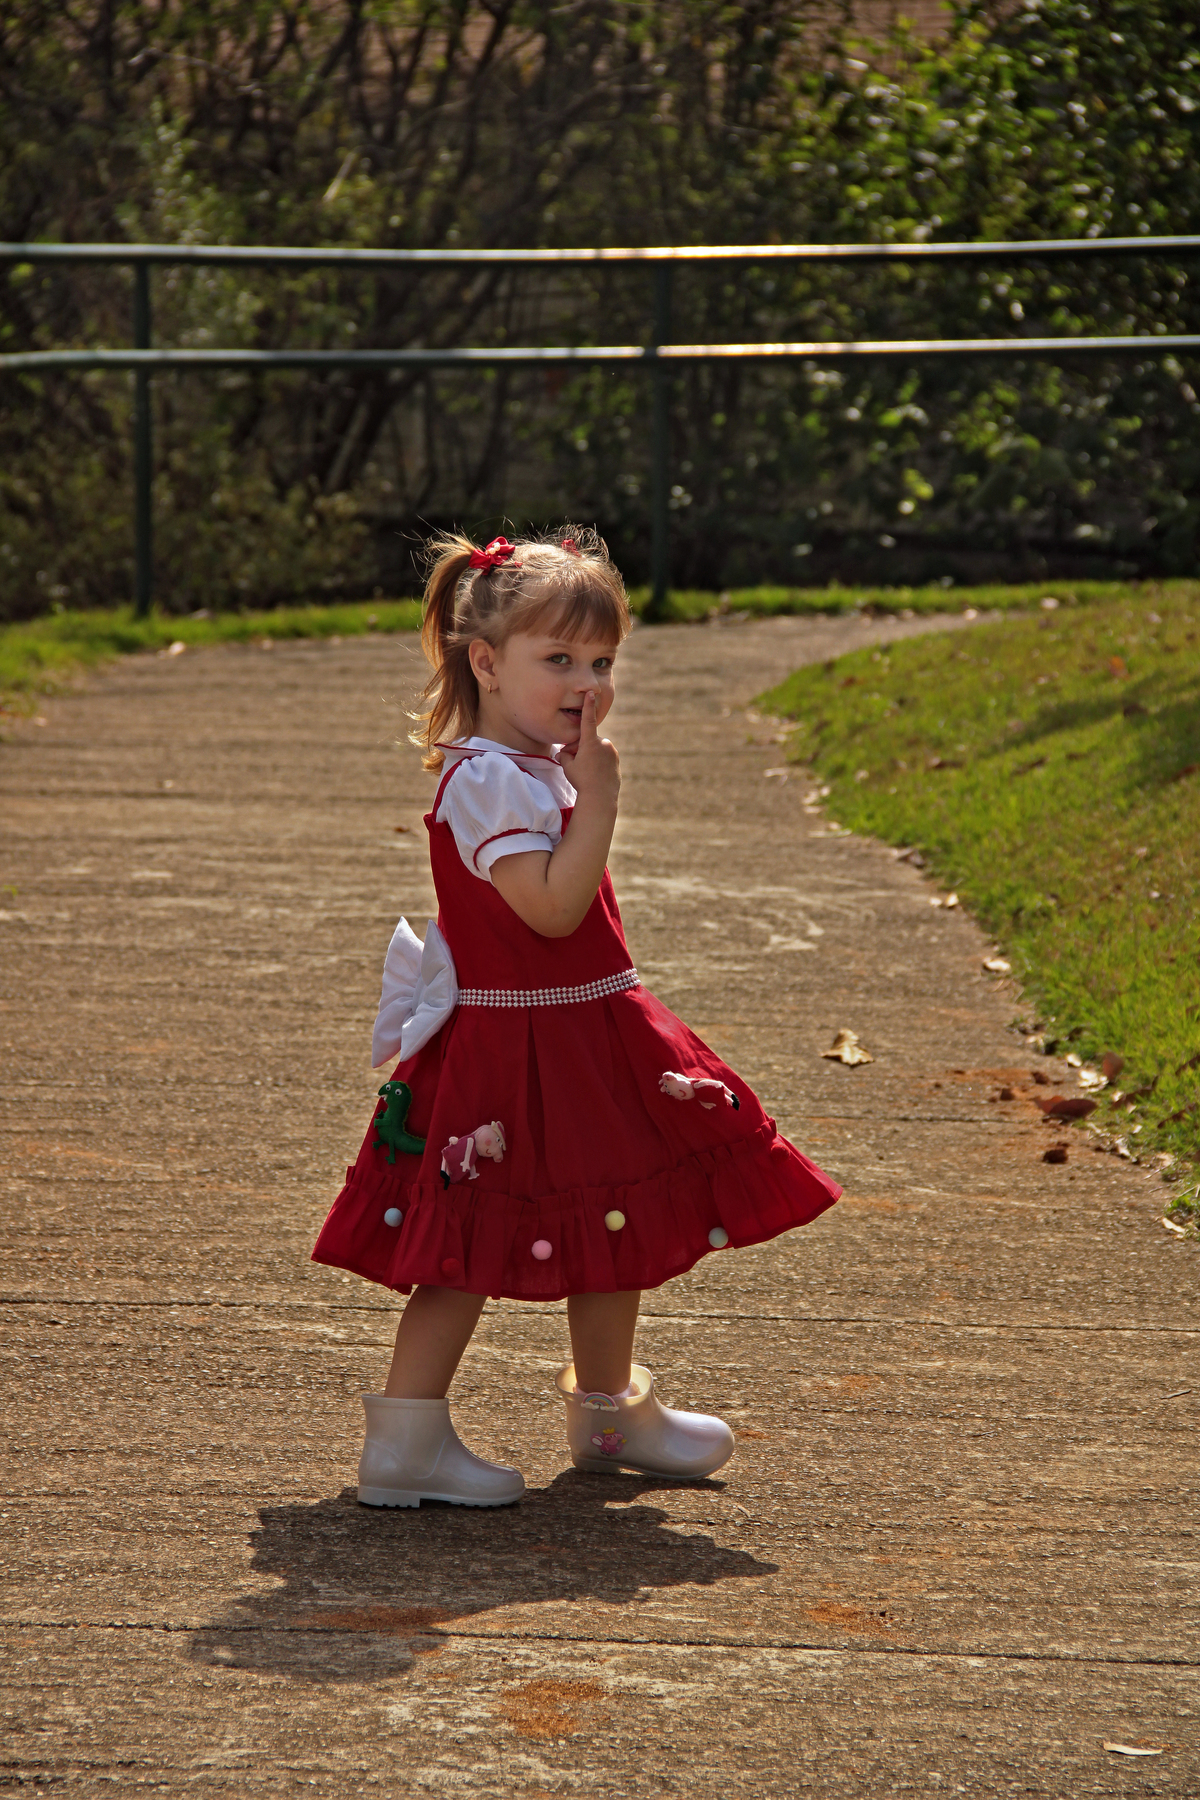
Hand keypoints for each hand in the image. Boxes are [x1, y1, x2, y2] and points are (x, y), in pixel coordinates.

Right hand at [559, 691, 619, 810]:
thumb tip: (564, 752)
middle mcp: (603, 743)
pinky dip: (598, 762)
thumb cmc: (582, 781)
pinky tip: (595, 774)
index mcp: (590, 742)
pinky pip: (604, 757)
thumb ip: (564, 755)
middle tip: (574, 763)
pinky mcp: (616, 760)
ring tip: (586, 772)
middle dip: (579, 749)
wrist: (600, 797)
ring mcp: (611, 751)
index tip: (591, 692)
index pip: (588, 720)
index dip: (588, 706)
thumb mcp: (567, 767)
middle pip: (587, 741)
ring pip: (596, 749)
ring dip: (589, 756)